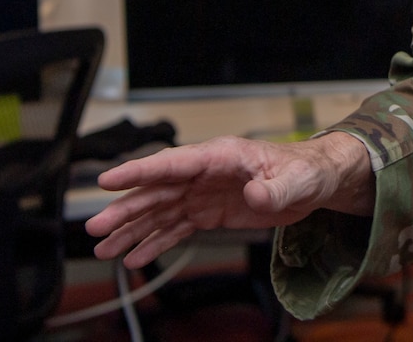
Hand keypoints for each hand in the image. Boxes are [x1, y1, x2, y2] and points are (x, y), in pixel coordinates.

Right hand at [84, 133, 375, 269]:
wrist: (316, 182)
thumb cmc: (307, 170)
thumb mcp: (297, 179)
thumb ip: (275, 188)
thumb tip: (256, 194)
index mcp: (221, 156)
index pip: (173, 162)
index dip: (139, 172)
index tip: (107, 181)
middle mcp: (205, 173)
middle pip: (157, 191)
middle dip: (126, 210)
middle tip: (96, 229)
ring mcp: (204, 193)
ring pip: (160, 211)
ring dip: (132, 229)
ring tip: (104, 250)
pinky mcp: (209, 211)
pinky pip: (176, 227)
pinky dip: (155, 242)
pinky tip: (135, 257)